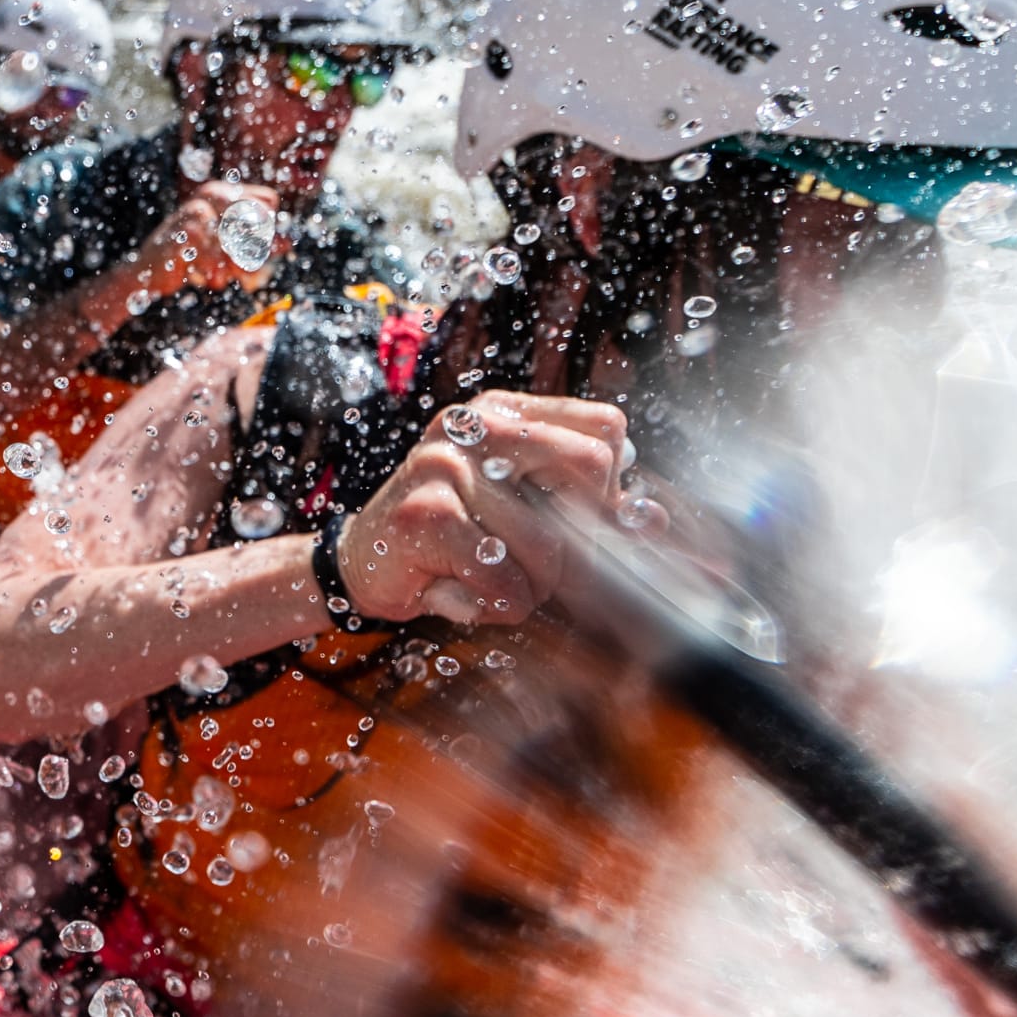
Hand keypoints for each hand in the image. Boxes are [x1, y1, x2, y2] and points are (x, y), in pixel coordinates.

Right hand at [136, 182, 279, 295]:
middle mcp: (210, 195)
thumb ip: (258, 244)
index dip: (268, 228)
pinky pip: (216, 261)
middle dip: (256, 248)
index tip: (253, 247)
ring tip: (222, 274)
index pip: (269, 202)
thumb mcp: (227, 247)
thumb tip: (289, 242)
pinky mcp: (182, 237)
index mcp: (222, 192)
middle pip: (260, 220)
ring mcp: (195, 214)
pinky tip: (204, 276)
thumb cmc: (191, 255)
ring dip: (234, 265)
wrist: (147, 271)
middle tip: (240, 267)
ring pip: (240, 243)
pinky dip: (214, 274)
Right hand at [331, 394, 628, 624]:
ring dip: (531, 587)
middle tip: (542, 565)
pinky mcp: (426, 514)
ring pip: (549, 546)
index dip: (608, 487)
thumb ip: (585, 506)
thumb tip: (653, 518)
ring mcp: (446, 464)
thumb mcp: (520, 509)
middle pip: (591, 470)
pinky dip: (494, 605)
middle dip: (581, 539)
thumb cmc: (452, 537)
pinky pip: (504, 580)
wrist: (363, 561)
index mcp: (504, 411)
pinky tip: (461, 591)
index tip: (572, 520)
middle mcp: (476, 423)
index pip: (606, 429)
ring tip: (488, 579)